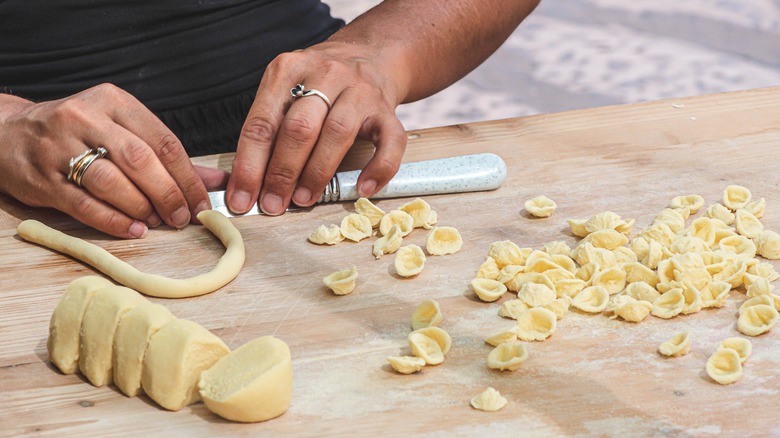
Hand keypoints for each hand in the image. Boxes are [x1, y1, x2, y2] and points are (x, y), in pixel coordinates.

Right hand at [0, 84, 227, 237]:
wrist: (8, 133)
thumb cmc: (78, 134)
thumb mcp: (121, 130)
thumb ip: (168, 156)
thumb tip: (217, 181)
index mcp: (113, 101)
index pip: (163, 140)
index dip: (188, 176)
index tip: (202, 202)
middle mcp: (85, 118)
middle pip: (140, 160)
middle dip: (168, 194)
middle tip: (182, 217)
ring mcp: (59, 147)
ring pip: (111, 181)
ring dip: (141, 207)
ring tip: (156, 222)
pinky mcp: (42, 177)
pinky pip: (84, 204)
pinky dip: (113, 221)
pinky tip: (133, 230)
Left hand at [226, 41, 407, 214]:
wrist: (369, 54)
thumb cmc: (318, 83)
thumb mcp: (286, 89)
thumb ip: (269, 129)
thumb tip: (249, 185)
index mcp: (287, 70)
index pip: (261, 123)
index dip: (249, 166)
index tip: (241, 200)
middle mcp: (324, 75)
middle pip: (299, 128)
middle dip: (282, 173)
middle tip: (273, 204)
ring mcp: (359, 91)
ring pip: (337, 133)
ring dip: (317, 173)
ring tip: (304, 200)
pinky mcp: (387, 109)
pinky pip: (389, 142)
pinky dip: (378, 168)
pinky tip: (363, 188)